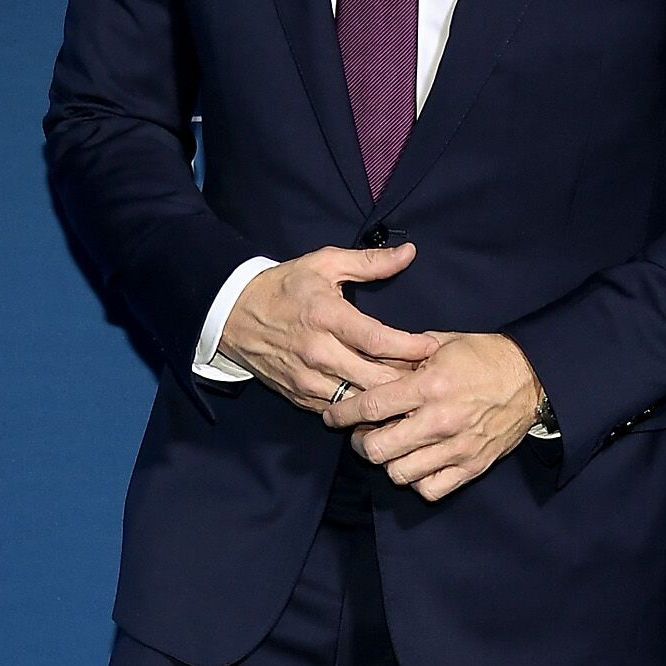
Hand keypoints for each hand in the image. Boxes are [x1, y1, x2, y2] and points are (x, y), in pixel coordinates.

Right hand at [218, 242, 437, 413]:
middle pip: (374, 378)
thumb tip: (408, 253)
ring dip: (386, 399)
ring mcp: (307, 378)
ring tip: (411, 392)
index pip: (378, 340)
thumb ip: (369, 262)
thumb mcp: (324, 264)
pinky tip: (380, 404)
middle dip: (406, 379)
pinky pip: (339, 411)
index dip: (410, 347)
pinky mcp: (300, 396)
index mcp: (326, 316)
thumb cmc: (284, 287)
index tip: (432, 347)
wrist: (234, 315)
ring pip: (358, 401)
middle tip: (430, 374)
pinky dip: (361, 411)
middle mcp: (318, 352)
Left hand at [329, 331, 542, 501]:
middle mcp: (440, 420)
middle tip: (363, 435)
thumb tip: (365, 365)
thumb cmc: (483, 357)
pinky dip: (417, 480)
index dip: (343, 414)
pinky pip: (430, 489)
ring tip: (391, 448)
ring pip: (399, 473)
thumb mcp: (441, 344)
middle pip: (378, 449)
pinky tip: (417, 463)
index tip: (332, 417)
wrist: (532, 379)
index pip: (371, 406)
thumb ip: (403, 357)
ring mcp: (457, 447)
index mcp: (430, 386)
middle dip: (361, 443)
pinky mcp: (471, 466)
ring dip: (388, 462)